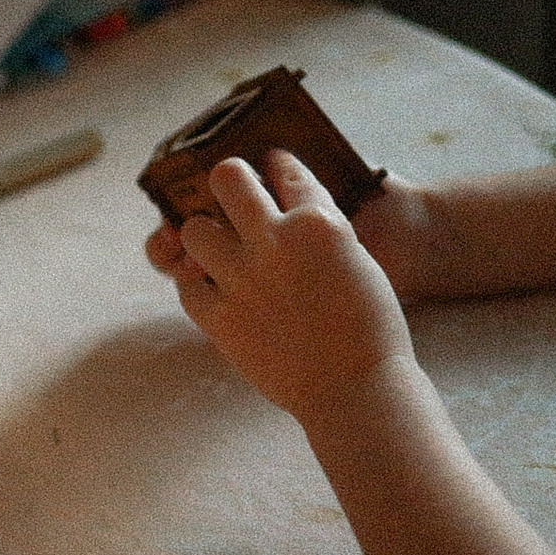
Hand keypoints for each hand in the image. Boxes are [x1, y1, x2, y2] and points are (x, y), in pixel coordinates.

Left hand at [144, 152, 414, 418]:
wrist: (355, 390)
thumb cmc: (369, 328)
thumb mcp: (357, 262)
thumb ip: (319, 232)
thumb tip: (289, 214)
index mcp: (319, 222)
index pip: (287, 171)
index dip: (277, 165)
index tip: (271, 165)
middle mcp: (276, 240)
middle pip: (226, 178)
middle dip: (226, 180)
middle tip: (229, 193)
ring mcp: (242, 278)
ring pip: (193, 229)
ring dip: (203, 236)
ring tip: (216, 249)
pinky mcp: (218, 317)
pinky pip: (186, 286)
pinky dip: (198, 286)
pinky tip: (213, 290)